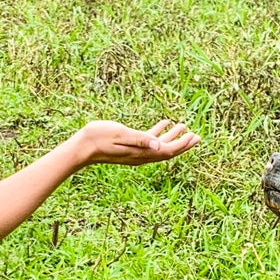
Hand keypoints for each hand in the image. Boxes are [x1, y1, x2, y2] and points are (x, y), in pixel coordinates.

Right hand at [72, 119, 199, 166]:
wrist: (82, 147)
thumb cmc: (99, 138)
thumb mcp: (121, 135)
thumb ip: (140, 139)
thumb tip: (159, 145)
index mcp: (141, 153)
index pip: (167, 151)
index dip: (182, 145)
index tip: (194, 136)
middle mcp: (141, 155)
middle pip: (168, 151)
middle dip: (183, 144)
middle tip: (197, 136)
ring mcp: (135, 152)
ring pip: (159, 146)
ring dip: (172, 137)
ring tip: (184, 127)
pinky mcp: (129, 147)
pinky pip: (148, 141)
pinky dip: (158, 133)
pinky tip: (163, 124)